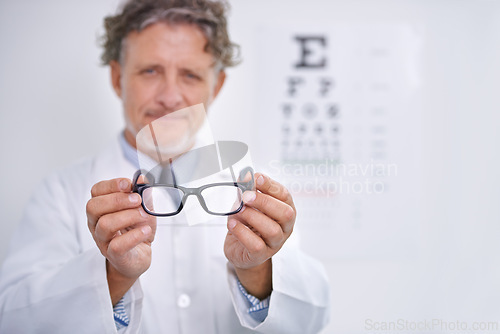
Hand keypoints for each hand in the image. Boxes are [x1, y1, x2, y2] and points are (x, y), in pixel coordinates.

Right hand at [86, 178, 155, 302]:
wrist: (141, 255)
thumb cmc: (138, 228)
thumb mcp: (144, 207)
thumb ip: (143, 193)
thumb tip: (142, 179)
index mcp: (102, 207)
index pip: (96, 191)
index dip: (111, 185)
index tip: (128, 184)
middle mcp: (97, 223)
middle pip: (93, 207)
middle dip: (117, 200)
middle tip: (137, 200)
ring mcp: (103, 240)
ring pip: (104, 224)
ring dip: (128, 216)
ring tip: (143, 216)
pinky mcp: (113, 255)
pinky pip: (117, 245)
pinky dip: (134, 236)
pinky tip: (145, 231)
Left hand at [224, 173, 295, 297]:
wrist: (238, 248)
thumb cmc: (247, 223)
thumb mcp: (246, 204)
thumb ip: (247, 190)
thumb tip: (246, 176)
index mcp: (284, 209)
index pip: (284, 195)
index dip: (271, 186)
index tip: (256, 178)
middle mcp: (284, 227)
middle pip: (285, 213)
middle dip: (265, 201)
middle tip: (247, 196)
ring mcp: (275, 242)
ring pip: (272, 230)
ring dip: (253, 217)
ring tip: (239, 210)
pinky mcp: (261, 255)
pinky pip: (256, 245)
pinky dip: (243, 233)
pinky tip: (233, 224)